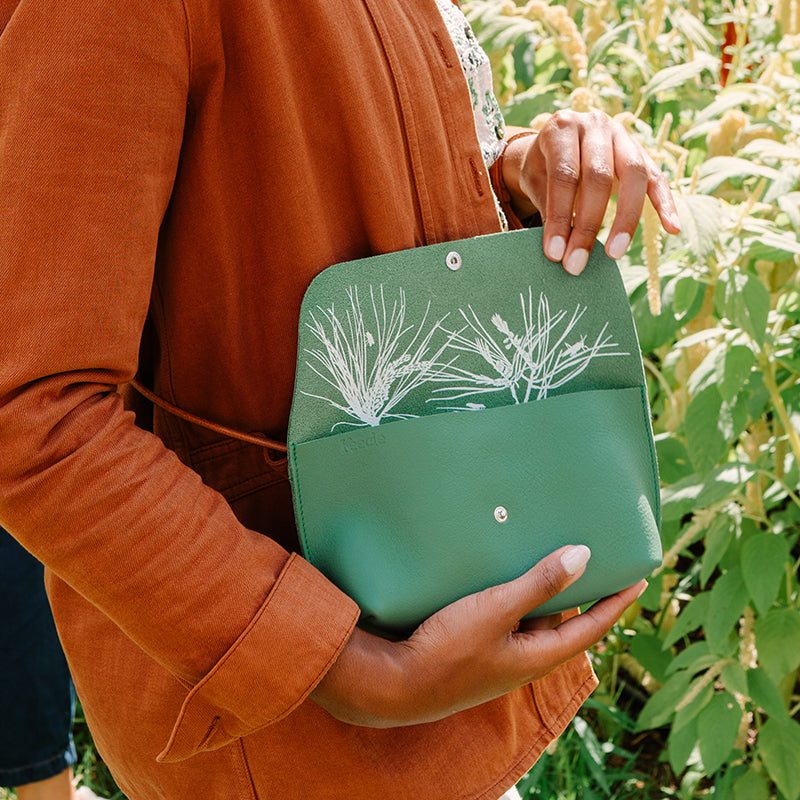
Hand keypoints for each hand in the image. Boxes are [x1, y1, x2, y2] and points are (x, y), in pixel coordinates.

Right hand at [309, 544, 645, 727]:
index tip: (638, 579)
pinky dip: (517, 600)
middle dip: (579, 594)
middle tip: (590, 560)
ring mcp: (500, 658)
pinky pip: (509, 622)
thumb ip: (539, 584)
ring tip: (546, 560)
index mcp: (538, 656)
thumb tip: (583, 557)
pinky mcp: (477, 651)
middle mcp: (524, 660)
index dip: (616, 602)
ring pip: (533, 622)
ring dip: (544, 595)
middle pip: (564, 623)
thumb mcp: (497, 610)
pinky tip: (502, 579)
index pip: (592, 627)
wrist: (396, 684)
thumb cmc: (448, 649)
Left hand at [501, 111, 680, 274]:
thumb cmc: (543, 169)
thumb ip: (547, 209)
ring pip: (633, 175)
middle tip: (576, 264)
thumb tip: (558, 252)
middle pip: (598, 176)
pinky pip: (657, 178)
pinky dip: (665, 204)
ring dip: (625, 219)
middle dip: (587, 225)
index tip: (554, 253)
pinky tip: (672, 229)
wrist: (557, 144)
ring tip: (614, 254)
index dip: (560, 217)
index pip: (564, 176)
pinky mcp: (642, 152)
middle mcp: (595, 125)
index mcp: (563, 128)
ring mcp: (622, 135)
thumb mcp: (535, 182)